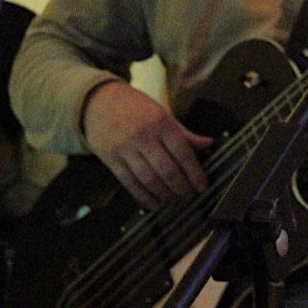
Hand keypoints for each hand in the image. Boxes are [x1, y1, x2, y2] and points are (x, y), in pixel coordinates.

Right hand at [81, 80, 211, 209]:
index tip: (203, 186)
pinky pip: (129, 183)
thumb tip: (209, 144)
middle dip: (181, 187)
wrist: (98, 102)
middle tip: (191, 196)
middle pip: (166, 169)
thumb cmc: (136, 107)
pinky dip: (143, 197)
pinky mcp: (111, 160)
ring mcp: (125, 149)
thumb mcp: (163, 114)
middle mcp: (143, 137)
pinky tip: (155, 204)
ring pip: (148, 179)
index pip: (183, 152)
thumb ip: (184, 133)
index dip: (195, 173)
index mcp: (160, 122)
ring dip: (165, 194)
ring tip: (176, 200)